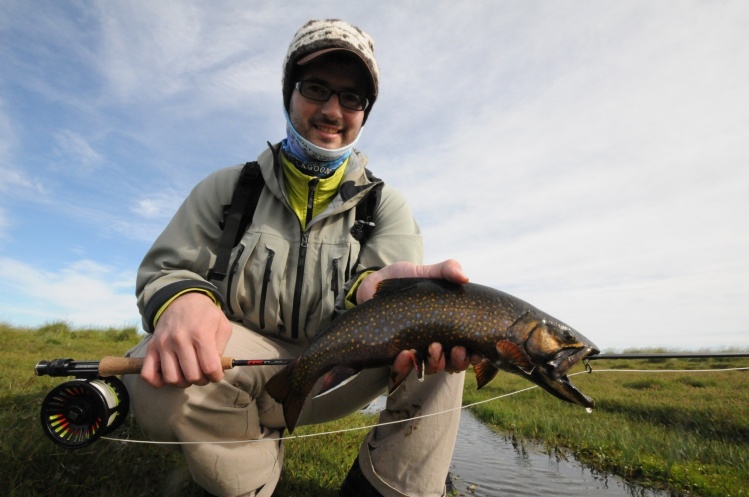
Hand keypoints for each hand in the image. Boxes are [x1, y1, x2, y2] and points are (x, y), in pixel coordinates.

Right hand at [141, 292, 232, 387]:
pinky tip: (170, 376)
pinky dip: (158, 382)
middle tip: (204, 374)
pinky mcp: (151, 347)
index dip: (216, 376)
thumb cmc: (206, 315)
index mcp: (201, 333)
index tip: (216, 374)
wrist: (182, 300)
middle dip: (202, 380)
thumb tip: (214, 367)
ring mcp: (163, 344)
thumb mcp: (222, 325)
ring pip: (172, 378)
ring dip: (183, 382)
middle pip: (191, 375)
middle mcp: (180, 339)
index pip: (209, 367)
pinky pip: (148, 374)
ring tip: (189, 374)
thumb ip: (221, 348)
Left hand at [357, 259, 477, 375]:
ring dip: (436, 363)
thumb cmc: (407, 280)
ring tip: (434, 348)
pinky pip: (402, 369)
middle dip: (458, 360)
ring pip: (431, 369)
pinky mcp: (393, 354)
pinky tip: (406, 354)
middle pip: (454, 364)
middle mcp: (436, 343)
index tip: (477, 350)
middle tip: (457, 349)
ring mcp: (416, 351)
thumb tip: (464, 277)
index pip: (469, 348)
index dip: (476, 354)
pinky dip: (406, 365)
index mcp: (449, 328)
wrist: (375, 283)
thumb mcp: (428, 272)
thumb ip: (447, 270)